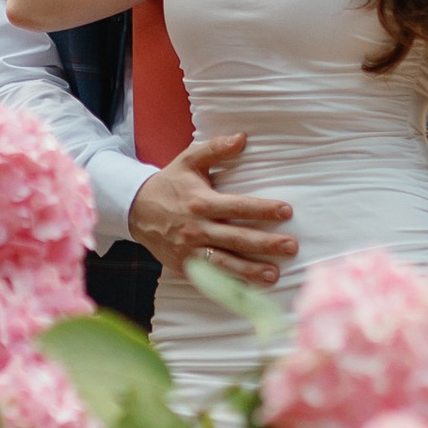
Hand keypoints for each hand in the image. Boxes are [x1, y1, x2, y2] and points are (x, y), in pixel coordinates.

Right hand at [129, 133, 295, 284]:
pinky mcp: (186, 266)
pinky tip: (250, 290)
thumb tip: (242, 138)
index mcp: (200, 202)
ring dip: (251, 271)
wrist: (137, 210)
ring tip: (274, 275)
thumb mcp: (188, 160)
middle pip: (236, 238)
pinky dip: (230, 285)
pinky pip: (211, 278)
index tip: (286, 211)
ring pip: (225, 263)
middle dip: (265, 244)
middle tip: (291, 246)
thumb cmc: (170, 183)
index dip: (262, 209)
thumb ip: (215, 148)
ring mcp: (190, 251)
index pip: (237, 206)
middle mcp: (196, 228)